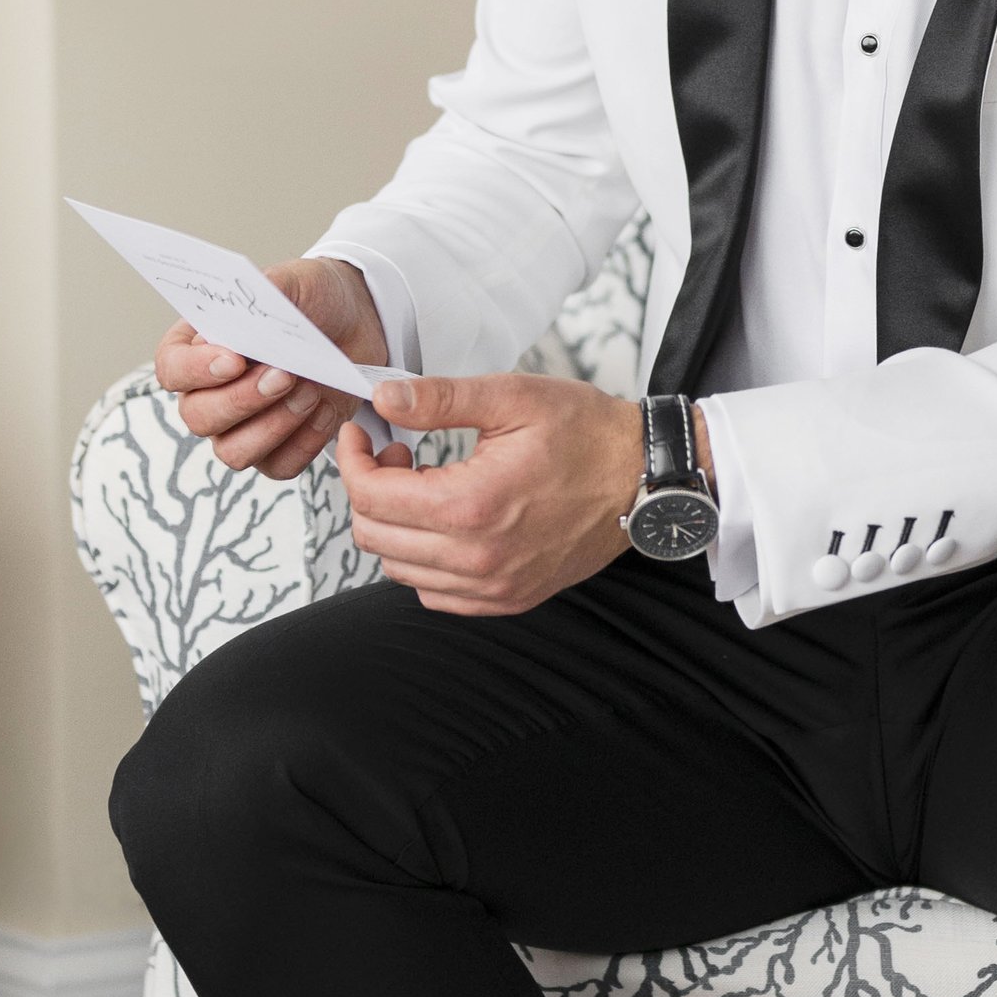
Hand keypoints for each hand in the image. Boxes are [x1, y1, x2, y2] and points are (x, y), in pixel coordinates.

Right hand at [155, 255, 384, 482]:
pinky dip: (304, 442)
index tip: (235, 359)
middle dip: (242, 400)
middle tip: (285, 374)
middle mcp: (210, 393)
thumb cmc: (311, 298)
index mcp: (197, 347)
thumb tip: (238, 319)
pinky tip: (325, 410)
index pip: (171, 369)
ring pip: (233, 452)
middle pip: (198, 418)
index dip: (195, 371)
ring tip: (310, 391)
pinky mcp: (278, 449)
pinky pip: (279, 466)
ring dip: (274, 425)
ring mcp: (241, 427)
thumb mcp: (291, 281)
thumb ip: (263, 293)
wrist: (355, 320)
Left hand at [336, 373, 647, 615]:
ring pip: (398, 568)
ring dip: (393, 524)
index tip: (361, 432)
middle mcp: (478, 558)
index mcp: (472, 505)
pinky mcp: (507, 599)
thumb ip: (440, 399)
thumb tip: (384, 399)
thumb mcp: (512, 397)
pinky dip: (421, 560)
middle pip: (374, 535)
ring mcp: (493, 587)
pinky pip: (433, 593)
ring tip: (420, 483)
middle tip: (392, 451)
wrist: (643, 477)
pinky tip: (442, 522)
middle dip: (368, 488)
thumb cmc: (586, 433)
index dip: (352, 459)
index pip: (371, 496)